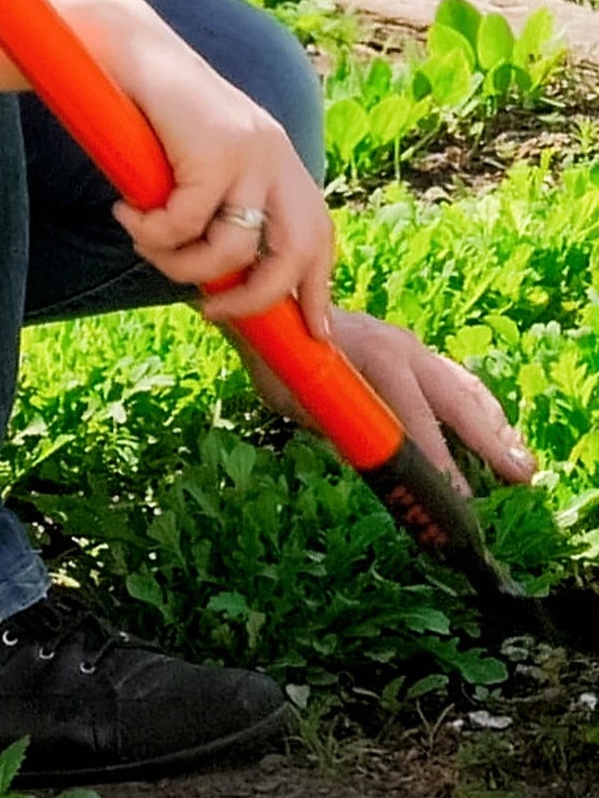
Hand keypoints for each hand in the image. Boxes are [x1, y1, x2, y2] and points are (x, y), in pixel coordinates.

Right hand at [102, 27, 334, 337]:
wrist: (126, 51)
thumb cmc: (151, 111)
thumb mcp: (197, 161)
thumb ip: (217, 202)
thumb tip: (216, 275)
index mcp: (279, 162)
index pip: (317, 235)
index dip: (318, 288)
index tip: (313, 330)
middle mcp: (277, 157)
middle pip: (294, 253)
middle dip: (257, 298)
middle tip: (212, 311)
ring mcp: (250, 153)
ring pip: (232, 249)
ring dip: (181, 265)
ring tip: (144, 245)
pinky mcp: (215, 150)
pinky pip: (184, 222)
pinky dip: (150, 231)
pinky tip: (125, 213)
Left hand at [241, 308, 537, 494]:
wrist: (277, 305)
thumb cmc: (281, 356)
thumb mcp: (293, 396)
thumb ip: (334, 424)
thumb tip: (373, 459)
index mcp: (374, 356)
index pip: (414, 414)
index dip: (436, 455)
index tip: (456, 491)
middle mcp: (402, 348)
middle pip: (455, 399)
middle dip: (490, 441)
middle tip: (521, 476)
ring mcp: (411, 346)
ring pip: (463, 388)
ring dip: (494, 426)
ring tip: (520, 462)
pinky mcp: (412, 350)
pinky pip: (454, 379)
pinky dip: (479, 408)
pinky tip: (495, 434)